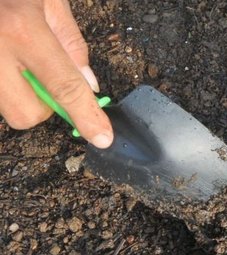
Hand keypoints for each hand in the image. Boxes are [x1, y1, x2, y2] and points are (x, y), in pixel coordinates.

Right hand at [0, 0, 111, 147]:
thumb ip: (71, 42)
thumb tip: (89, 85)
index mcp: (21, 28)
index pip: (64, 86)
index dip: (86, 116)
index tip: (102, 138)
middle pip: (26, 114)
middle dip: (44, 106)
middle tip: (44, 76)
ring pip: (6, 109)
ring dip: (22, 96)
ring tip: (20, 58)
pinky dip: (7, 86)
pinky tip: (7, 56)